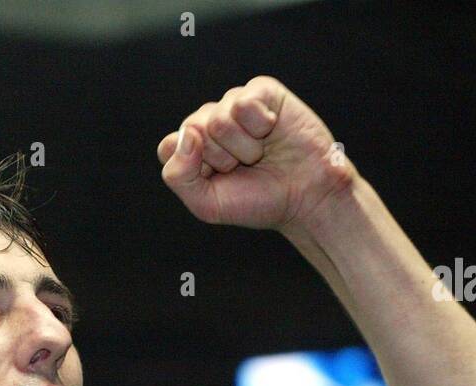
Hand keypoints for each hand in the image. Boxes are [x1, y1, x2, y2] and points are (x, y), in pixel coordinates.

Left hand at [157, 77, 353, 230]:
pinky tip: (271, 131)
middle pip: (192, 130)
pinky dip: (260, 126)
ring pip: (218, 119)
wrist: (306, 196)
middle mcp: (209, 122)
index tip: (219, 179)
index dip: (194, 168)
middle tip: (245, 167)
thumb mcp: (207, 204)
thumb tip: (187, 134)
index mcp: (191, 149)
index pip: (169, 147)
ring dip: (244, 147)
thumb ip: (179, 176)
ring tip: (260, 153)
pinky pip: (244, 103)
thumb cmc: (258, 200)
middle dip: (221, 158)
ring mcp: (234, 105)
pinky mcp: (261, 91)